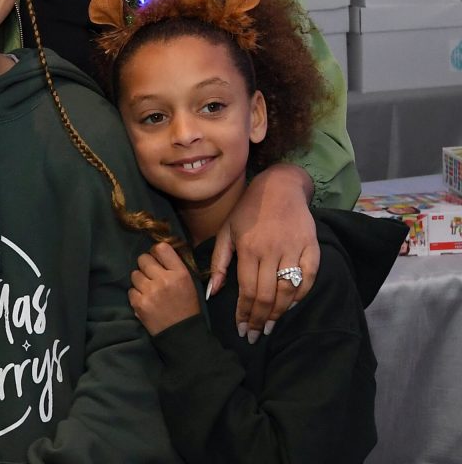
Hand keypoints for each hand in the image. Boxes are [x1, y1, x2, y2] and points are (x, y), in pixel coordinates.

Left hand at [128, 242, 200, 336]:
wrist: (183, 336)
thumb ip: (173, 266)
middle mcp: (164, 280)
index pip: (161, 248)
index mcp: (179, 273)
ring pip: (135, 274)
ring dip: (140, 281)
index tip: (157, 259)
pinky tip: (146, 301)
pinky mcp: (139, 304)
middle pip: (143, 259)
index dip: (156, 252)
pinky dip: (136, 295)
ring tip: (150, 291)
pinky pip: (131, 290)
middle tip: (152, 276)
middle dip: (146, 266)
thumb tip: (156, 251)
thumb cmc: (186, 308)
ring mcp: (150, 292)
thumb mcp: (188, 283)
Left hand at [209, 163, 318, 342]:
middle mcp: (271, 251)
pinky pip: (308, 280)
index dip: (243, 314)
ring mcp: (294, 250)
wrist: (279, 187)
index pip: (246, 290)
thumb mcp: (226, 231)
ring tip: (269, 327)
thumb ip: (219, 262)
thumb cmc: (248, 210)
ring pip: (288, 291)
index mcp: (248, 248)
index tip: (241, 330)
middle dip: (259, 319)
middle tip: (254, 336)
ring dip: (279, 314)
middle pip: (267, 295)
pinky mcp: (312, 248)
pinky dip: (300, 297)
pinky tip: (290, 307)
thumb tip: (212, 292)